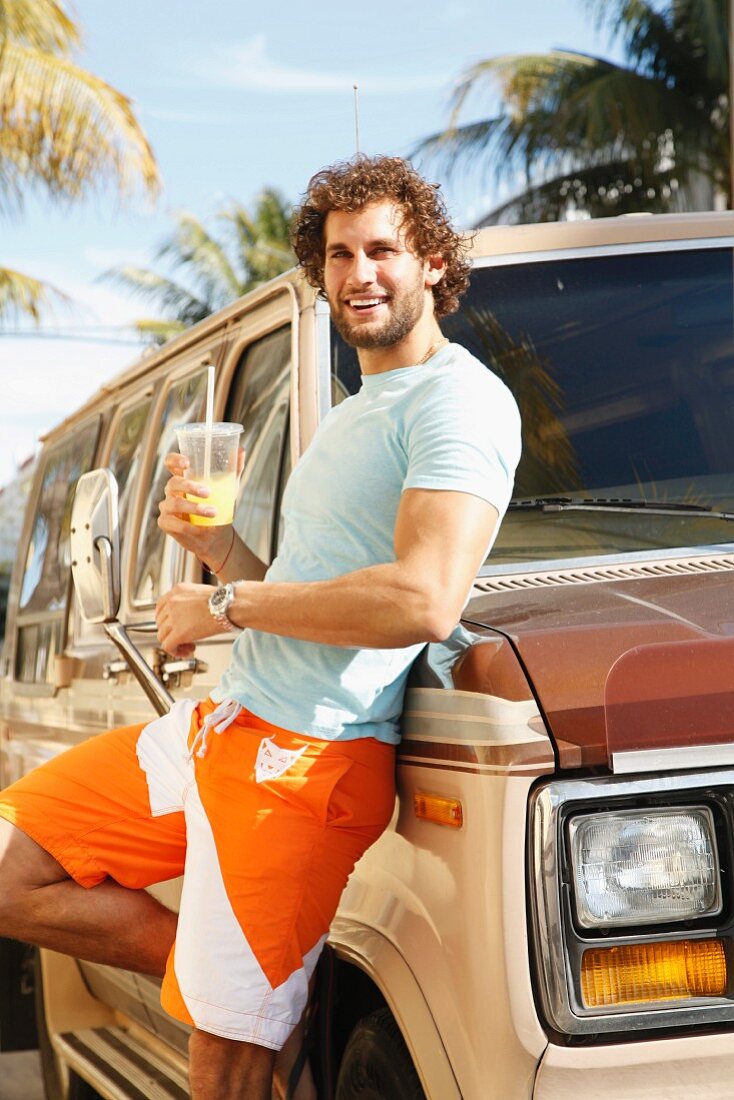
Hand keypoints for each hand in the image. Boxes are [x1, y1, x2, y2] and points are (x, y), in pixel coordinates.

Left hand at [155, 582, 229, 656]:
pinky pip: (167, 646)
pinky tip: (185, 652)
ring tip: (188, 646)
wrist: (229, 606)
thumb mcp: (200, 594)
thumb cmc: (224, 600)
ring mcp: (173, 618)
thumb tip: (187, 616)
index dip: (166, 620)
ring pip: (162, 636)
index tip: (172, 626)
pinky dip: (174, 652)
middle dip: (170, 632)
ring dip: (174, 643)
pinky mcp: (179, 633)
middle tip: (184, 637)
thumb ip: (188, 602)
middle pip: (160, 623)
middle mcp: (172, 602)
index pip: (160, 607)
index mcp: (177, 591)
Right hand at [157, 451, 243, 568]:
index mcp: (184, 477)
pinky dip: (187, 526)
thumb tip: (241, 450)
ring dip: (194, 508)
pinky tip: (200, 528)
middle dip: (190, 487)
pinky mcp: (165, 523)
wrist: (217, 536)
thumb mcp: (229, 488)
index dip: (175, 460)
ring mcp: (167, 506)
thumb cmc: (220, 508)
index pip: (171, 462)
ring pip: (174, 503)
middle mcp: (172, 490)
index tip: (187, 462)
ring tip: (213, 513)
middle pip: (173, 482)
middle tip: (208, 493)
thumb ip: (234, 469)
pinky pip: (172, 522)